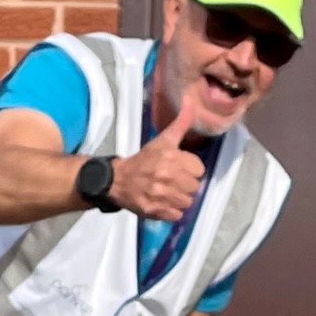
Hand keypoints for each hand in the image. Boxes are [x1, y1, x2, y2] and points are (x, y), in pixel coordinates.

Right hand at [108, 97, 204, 221]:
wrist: (117, 180)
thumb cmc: (143, 160)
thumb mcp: (162, 140)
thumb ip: (180, 123)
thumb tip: (189, 101)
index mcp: (171, 157)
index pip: (199, 170)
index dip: (190, 169)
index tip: (180, 169)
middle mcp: (167, 176)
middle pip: (194, 187)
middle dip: (185, 185)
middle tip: (172, 181)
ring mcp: (161, 195)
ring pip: (187, 202)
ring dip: (179, 199)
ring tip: (167, 192)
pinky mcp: (155, 211)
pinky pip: (176, 215)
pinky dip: (171, 211)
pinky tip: (162, 202)